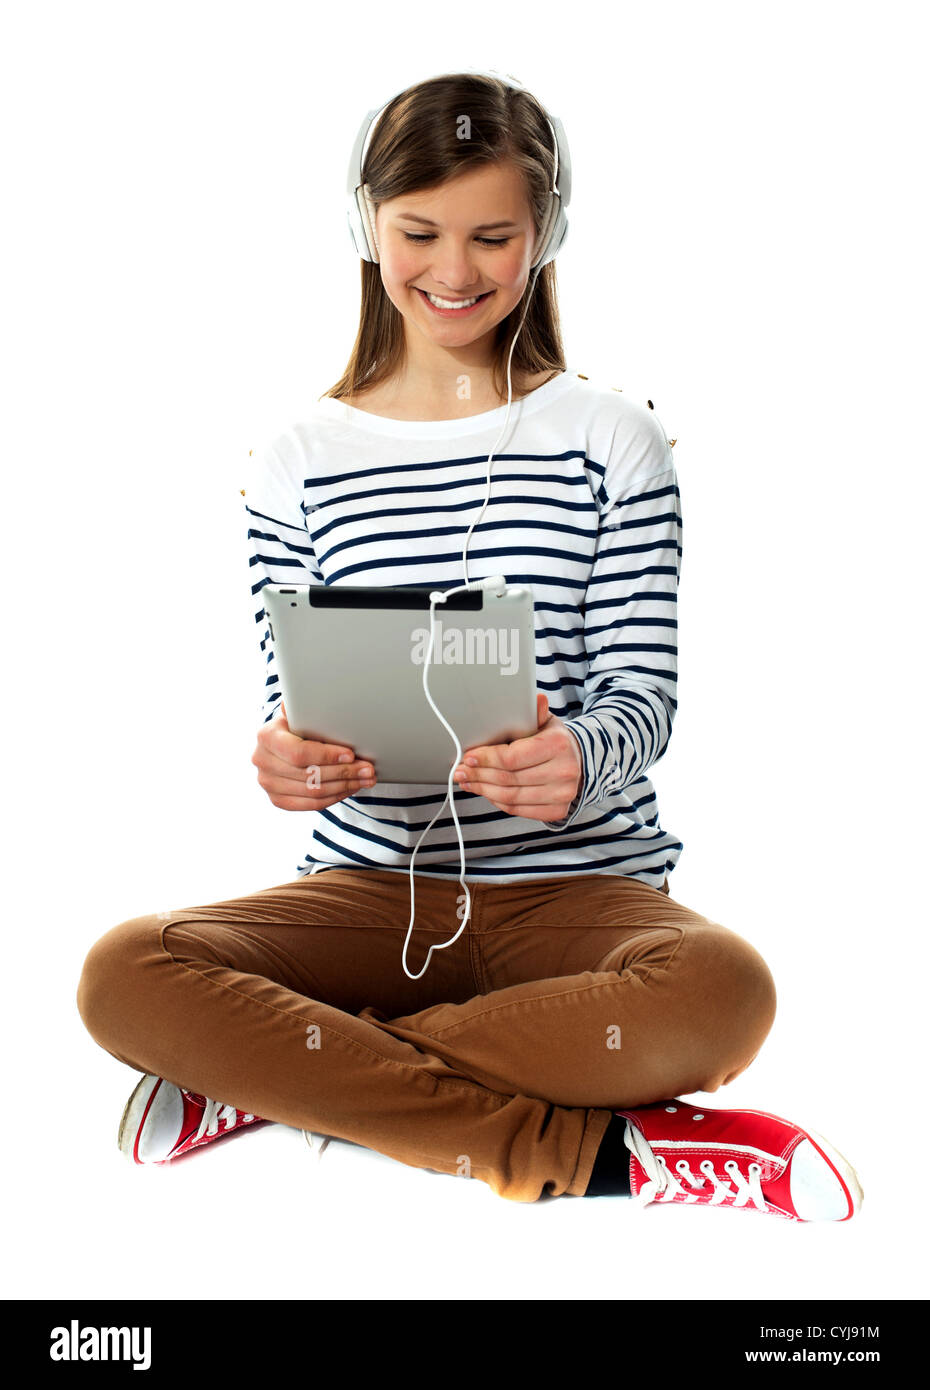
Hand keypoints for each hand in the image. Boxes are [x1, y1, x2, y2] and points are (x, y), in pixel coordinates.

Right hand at [251, 701, 377, 810]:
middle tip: (369, 769)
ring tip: (366, 778)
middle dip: (344, 773)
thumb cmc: (299, 723)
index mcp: (266, 736)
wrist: (283, 742)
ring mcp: (267, 783)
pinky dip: (335, 797)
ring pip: (313, 793)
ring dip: (345, 786)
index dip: (327, 756)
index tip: (351, 754)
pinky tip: (351, 787)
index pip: (299, 753)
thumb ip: (307, 704)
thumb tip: (318, 689)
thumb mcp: (301, 709)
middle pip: (310, 775)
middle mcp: (262, 761)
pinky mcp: (277, 800)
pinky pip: (311, 805)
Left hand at [452, 693, 581, 822]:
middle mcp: (563, 771)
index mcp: (558, 745)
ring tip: (468, 781)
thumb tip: (536, 699)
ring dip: (483, 790)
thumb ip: (535, 712)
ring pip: (510, 797)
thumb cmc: (554, 740)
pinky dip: (497, 802)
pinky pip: (518, 810)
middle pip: (507, 778)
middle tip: (460, 771)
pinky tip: (486, 791)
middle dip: (478, 775)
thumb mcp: (546, 721)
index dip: (485, 759)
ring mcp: (562, 794)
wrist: (578, 761)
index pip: (511, 757)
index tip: (467, 756)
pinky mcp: (557, 811)